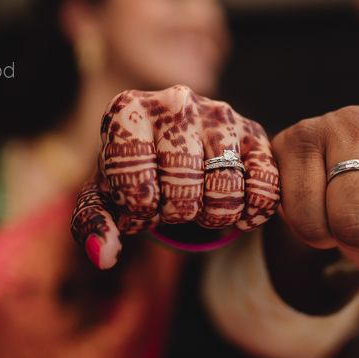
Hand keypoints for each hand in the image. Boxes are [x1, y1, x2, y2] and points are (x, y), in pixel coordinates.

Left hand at [71, 86, 280, 268]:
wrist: (175, 141)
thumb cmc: (136, 169)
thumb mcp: (107, 192)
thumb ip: (94, 222)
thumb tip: (104, 256)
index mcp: (128, 110)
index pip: (133, 177)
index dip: (136, 208)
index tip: (138, 206)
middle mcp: (176, 101)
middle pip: (183, 186)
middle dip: (176, 212)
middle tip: (171, 207)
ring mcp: (220, 114)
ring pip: (226, 188)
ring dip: (213, 215)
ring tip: (199, 206)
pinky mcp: (255, 131)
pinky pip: (264, 186)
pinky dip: (252, 212)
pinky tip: (236, 211)